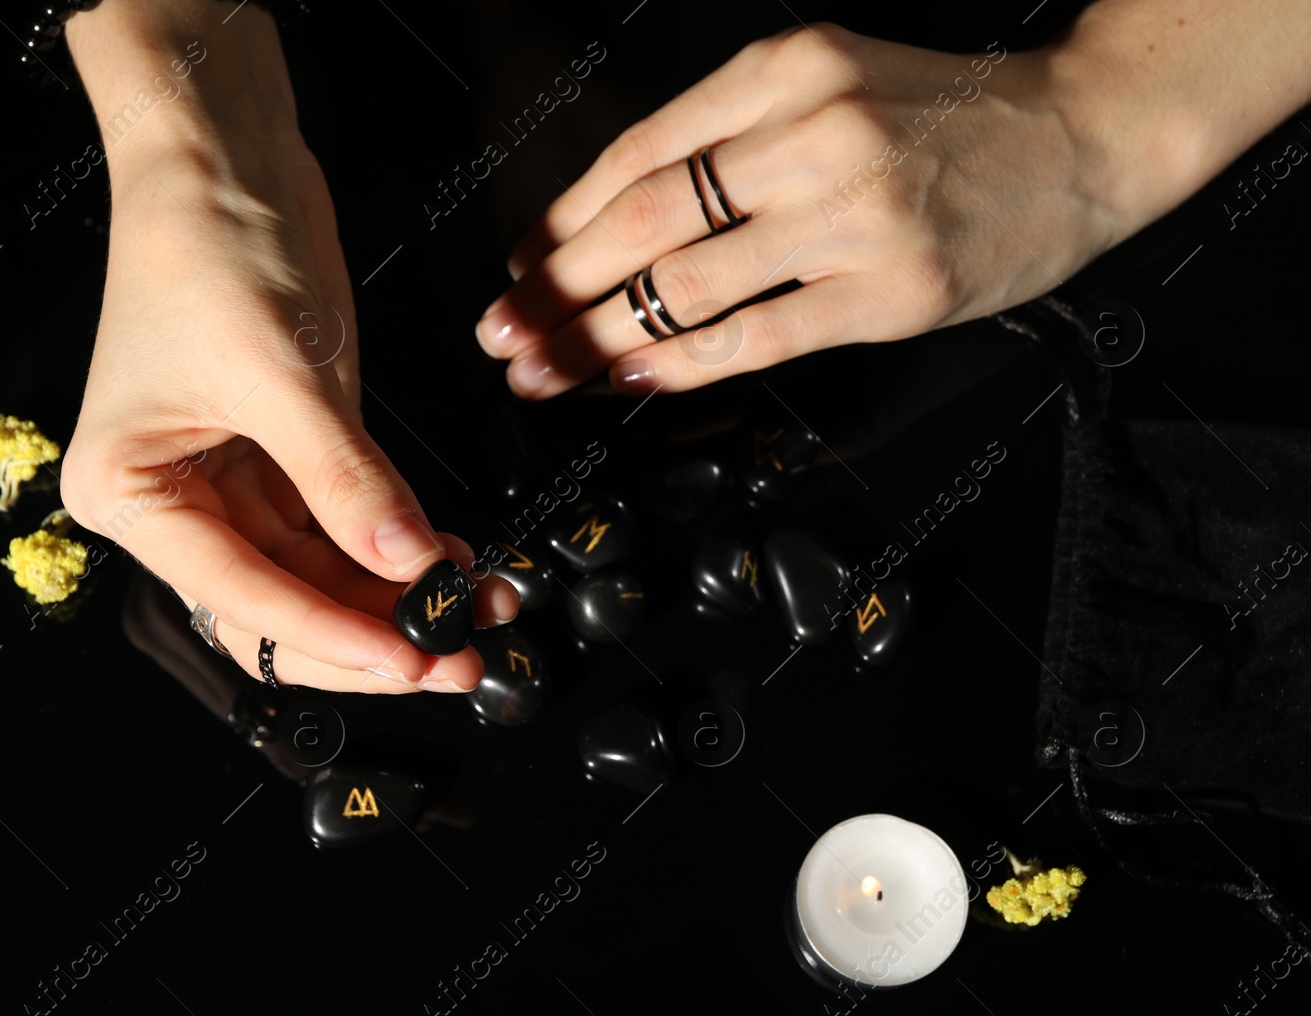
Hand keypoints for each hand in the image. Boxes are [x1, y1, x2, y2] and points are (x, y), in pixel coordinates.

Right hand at [59, 2, 517, 693]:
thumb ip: (347, 481)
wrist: (222, 155)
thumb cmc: (211, 245)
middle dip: (372, 633)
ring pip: (321, 578)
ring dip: (398, 597)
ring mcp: (232, 484)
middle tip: (460, 653)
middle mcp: (174, 502)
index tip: (416, 656)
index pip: (241, 597)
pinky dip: (397, 547)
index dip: (334, 636)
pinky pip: (344, 529)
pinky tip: (454, 558)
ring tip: (480, 606)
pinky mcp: (286, 456)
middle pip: (280, 607)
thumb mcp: (282, 375)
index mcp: (130, 493)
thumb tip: (410, 566)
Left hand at [472, 24, 1115, 397]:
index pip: (641, 152)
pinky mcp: (889, 289)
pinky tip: (631, 378)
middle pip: (646, 219)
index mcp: (785, 69)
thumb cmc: (947, 118)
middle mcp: (812, 131)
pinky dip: (681, 363)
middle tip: (502, 331)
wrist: (1081, 137)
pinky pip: (758, 335)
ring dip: (598, 336)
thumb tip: (618, 219)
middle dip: (556, 286)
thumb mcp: (830, 83)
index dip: (564, 220)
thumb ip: (733, 135)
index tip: (520, 266)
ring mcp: (854, 213)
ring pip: (689, 284)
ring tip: (546, 368)